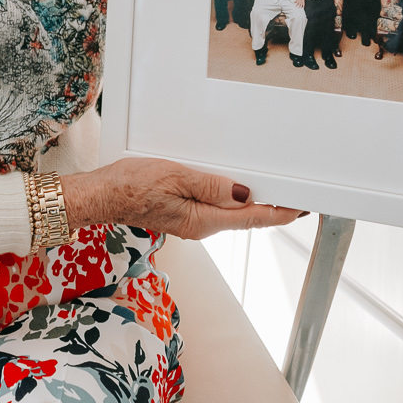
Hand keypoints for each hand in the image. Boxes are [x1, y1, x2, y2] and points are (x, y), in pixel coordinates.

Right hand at [61, 158, 305, 240]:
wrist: (103, 196)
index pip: (251, 218)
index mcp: (201, 220)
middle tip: (298, 202)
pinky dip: (237, 206)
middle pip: (246, 221)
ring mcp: (193, 224)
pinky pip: (219, 213)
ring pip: (234, 218)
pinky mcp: (185, 217)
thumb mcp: (174, 176)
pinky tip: (242, 196)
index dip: (278, 214)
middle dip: (274, 212)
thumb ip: (211, 186)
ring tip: (278, 198)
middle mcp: (201, 227)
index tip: (300, 209)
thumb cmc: (132, 184)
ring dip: (257, 209)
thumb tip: (244, 194)